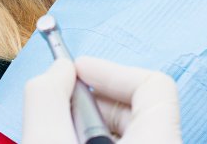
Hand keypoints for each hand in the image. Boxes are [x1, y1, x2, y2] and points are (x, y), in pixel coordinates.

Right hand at [23, 57, 181, 143]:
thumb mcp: (47, 143)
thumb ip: (49, 98)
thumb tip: (59, 70)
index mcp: (158, 142)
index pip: (154, 84)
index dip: (111, 70)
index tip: (76, 70)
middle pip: (137, 107)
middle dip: (93, 98)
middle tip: (60, 107)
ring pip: (125, 131)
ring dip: (88, 124)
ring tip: (58, 133)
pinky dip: (91, 141)